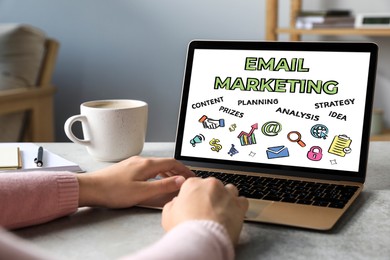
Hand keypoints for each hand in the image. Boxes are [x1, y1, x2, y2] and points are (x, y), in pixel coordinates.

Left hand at [76, 156, 194, 207]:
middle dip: (178, 171)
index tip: (192, 177)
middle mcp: (141, 160)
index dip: (184, 170)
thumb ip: (163, 186)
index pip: (172, 163)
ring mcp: (133, 163)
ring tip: (174, 181)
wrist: (90, 188)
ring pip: (156, 165)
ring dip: (168, 172)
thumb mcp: (142, 192)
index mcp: (146, 165)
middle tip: (185, 180)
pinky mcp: (127, 168)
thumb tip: (180, 181)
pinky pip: (148, 168)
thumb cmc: (113, 191)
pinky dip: (157, 173)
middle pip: (165, 162)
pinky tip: (155, 181)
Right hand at [162, 177, 248, 244]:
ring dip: (226, 198)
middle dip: (211, 196)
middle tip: (207, 211)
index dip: (195, 196)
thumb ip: (173, 204)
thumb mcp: (168, 215)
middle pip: (212, 186)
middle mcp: (210, 184)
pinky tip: (233, 214)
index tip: (195, 204)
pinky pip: (242, 200)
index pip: (195, 184)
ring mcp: (226, 193)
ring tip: (221, 211)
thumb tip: (176, 203)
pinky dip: (238, 206)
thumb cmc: (185, 228)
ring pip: (229, 190)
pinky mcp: (239, 204)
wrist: (202, 239)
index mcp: (192, 184)